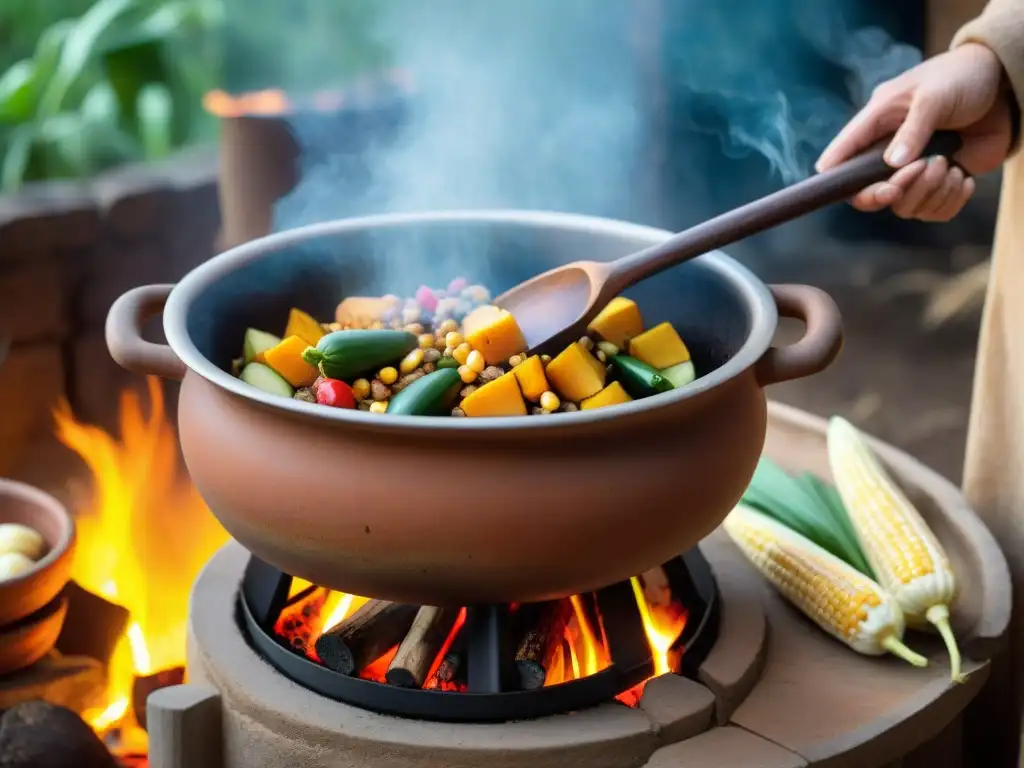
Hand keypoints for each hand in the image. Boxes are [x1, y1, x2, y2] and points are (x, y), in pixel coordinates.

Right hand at [816, 43, 1013, 221]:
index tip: (865, 188)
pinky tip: (962, 175)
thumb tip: (892, 164)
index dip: (839, 180)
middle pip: (869, 195)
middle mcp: (888, 153)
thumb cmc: (961, 78)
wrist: (1004, 85)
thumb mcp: (934, 95)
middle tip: (913, 174)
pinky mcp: (939, 184)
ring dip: (930, 190)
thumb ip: (913, 129)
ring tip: (948, 162)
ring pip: (906, 206)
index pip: (841, 159)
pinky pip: (935, 211)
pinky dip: (951, 199)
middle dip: (894, 190)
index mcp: (876, 125)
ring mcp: (914, 171)